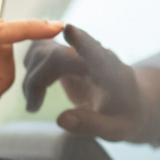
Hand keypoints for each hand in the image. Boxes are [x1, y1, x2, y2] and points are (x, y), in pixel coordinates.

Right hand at [22, 24, 159, 142]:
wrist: (129, 102)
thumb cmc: (124, 116)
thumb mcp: (115, 129)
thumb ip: (90, 125)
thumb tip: (61, 119)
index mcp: (110, 72)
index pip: (96, 52)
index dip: (82, 41)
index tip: (69, 29)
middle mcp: (92, 55)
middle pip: (54, 56)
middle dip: (36, 81)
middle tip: (33, 109)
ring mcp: (77, 51)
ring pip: (41, 51)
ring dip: (31, 76)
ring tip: (34, 105)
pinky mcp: (64, 54)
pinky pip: (38, 51)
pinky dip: (30, 69)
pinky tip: (34, 92)